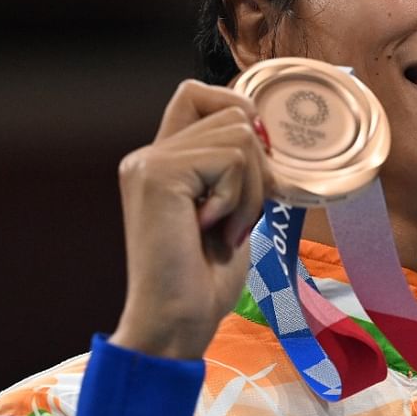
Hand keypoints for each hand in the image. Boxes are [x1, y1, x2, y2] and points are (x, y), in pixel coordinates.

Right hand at [109, 80, 270, 359]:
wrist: (176, 322)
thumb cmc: (203, 280)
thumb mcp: (229, 211)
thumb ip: (235, 170)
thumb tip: (268, 136)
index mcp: (161, 160)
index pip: (198, 93)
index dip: (237, 111)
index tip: (254, 165)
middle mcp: (148, 154)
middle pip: (232, 113)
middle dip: (257, 167)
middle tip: (239, 217)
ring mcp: (149, 162)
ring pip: (239, 135)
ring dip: (250, 189)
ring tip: (226, 229)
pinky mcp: (159, 175)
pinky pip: (232, 159)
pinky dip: (239, 199)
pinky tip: (214, 231)